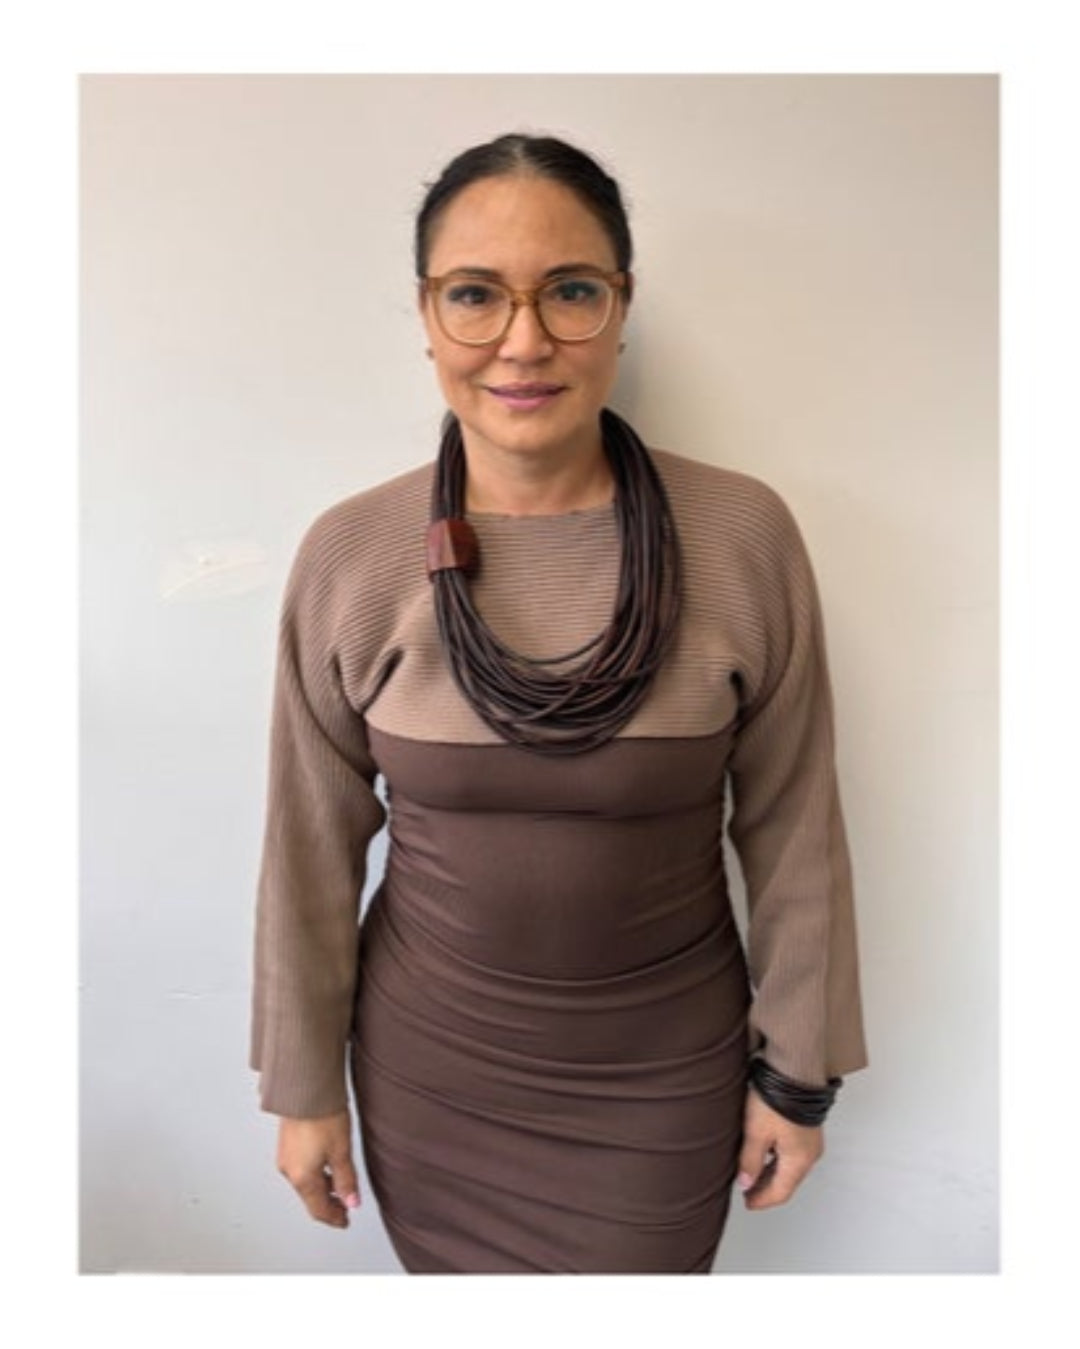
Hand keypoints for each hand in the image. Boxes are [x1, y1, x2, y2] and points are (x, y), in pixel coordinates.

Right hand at [276, 1111, 360, 1227]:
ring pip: (305, 1184)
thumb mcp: (341, 1151)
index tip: (345, 1221)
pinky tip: (327, 1167)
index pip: (318, 1209)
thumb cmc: (322, 1115)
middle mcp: (289, 1171)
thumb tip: (352, 1202)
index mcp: (302, 1178)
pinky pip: (300, 1170)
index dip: (334, 1218)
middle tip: (344, 1208)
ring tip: (339, 1188)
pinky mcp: (286, 1145)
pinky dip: (315, 1175)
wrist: (305, 1090)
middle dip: (328, 1205)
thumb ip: (346, 1179)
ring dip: (322, 1189)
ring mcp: (286, 1157)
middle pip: (310, 1198)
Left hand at [736, 1089, 823, 1210]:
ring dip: (770, 1172)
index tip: (747, 1203)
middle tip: (747, 1191)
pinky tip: (763, 1152)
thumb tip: (745, 1182)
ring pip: (789, 1166)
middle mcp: (809, 1153)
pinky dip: (777, 1158)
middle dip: (766, 1188)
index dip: (761, 1200)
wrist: (793, 1069)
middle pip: (786, 1181)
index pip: (780, 1192)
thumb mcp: (756, 1132)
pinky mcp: (805, 1127)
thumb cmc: (777, 1098)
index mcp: (799, 1160)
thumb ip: (750, 1161)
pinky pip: (791, 1152)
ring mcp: (809, 1140)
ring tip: (751, 1172)